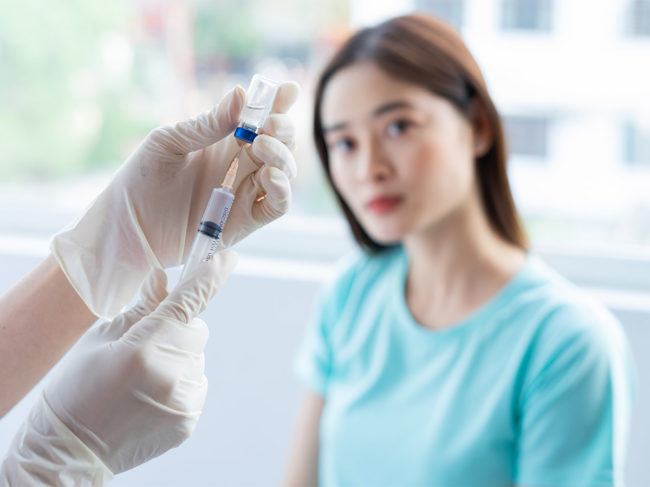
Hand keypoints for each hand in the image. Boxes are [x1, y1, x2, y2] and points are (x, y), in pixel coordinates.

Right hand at [0, 252, 236, 484]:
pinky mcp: (189, 419)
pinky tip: (150, 398)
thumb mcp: (100, 341)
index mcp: (144, 347)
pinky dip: (180, 383)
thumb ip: (141, 309)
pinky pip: (197, 382)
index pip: (187, 301)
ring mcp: (183, 398)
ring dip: (178, 358)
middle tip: (145, 346)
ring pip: (197, 356)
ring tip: (140, 381)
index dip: (209, 276)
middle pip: (196, 328)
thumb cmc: (78, 390)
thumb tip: (162, 278)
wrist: (71, 452)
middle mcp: (171, 372)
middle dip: (178, 328)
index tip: (227, 258)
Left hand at [51, 82, 298, 318]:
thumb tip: (241, 95)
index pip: (260, 118)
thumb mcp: (170, 142)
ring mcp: (245, 193)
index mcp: (223, 140)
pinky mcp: (245, 221)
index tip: (288, 90)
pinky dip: (282, 190)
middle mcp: (240, 165)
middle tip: (269, 125)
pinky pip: (276, 206)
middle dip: (283, 129)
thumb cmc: (141, 178)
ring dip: (282, 157)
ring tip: (261, 147)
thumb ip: (207, 124)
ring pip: (284, 172)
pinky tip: (269, 176)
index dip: (278, 103)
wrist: (128, 225)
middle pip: (280, 143)